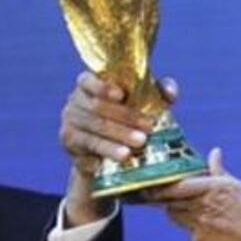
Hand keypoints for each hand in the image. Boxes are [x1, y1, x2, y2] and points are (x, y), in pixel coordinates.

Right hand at [58, 71, 176, 225]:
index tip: (122, 95)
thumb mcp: (143, 101)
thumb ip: (158, 91)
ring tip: (135, 148)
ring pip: (91, 132)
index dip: (103, 87)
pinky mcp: (70, 146)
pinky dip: (103, 155)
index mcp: (88, 86)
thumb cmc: (129, 116)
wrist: (107, 149)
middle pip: (96, 109)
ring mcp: (69, 124)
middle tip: (148, 128)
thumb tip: (171, 93)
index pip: (87, 80)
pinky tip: (119, 160)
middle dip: (124, 118)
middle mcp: (74, 103)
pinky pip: (85, 151)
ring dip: (114, 140)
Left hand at [146, 148, 240, 240]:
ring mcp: (199, 227)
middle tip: (172, 198)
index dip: (165, 185)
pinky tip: (219, 237)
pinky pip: (191, 236)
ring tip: (205, 217)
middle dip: (170, 199)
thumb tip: (214, 153)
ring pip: (177, 217)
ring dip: (183, 215)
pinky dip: (199, 234)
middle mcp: (204, 206)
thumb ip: (222, 173)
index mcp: (216, 188)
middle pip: (171, 201)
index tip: (158, 184)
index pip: (178, 184)